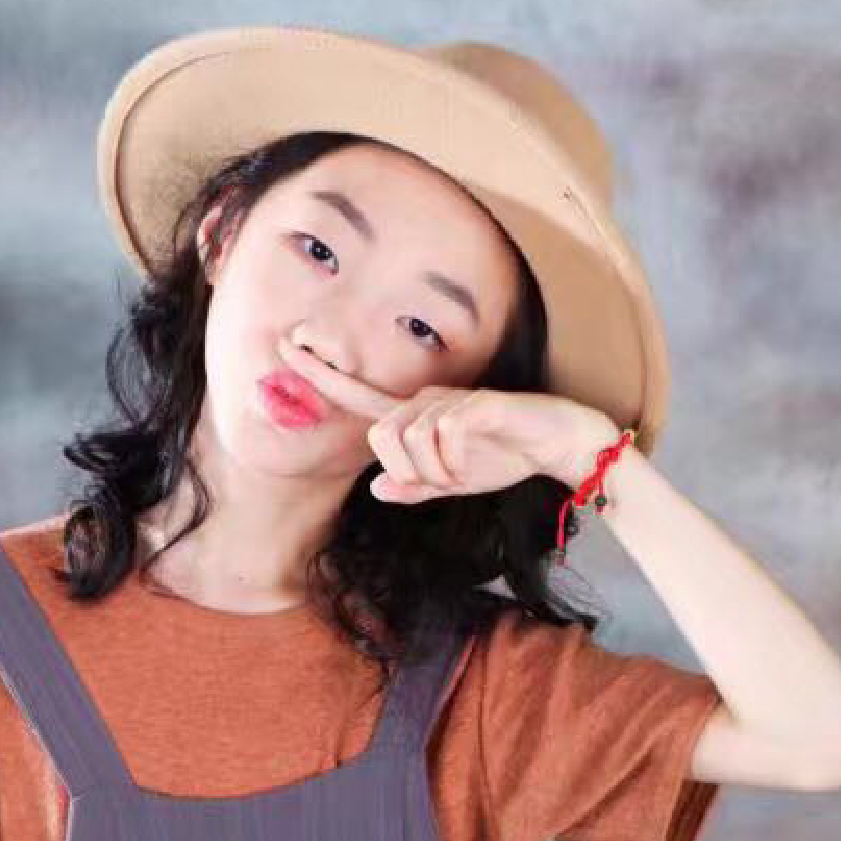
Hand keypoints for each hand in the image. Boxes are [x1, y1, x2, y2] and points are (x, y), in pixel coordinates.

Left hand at [281, 341, 620, 502]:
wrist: (556, 444)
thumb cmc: (504, 455)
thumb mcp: (452, 482)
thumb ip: (416, 487)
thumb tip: (377, 488)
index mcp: (415, 418)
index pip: (359, 397)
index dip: (321, 376)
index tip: (284, 350)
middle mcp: (427, 401)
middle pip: (380, 435)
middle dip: (405, 469)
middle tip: (439, 480)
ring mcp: (452, 401)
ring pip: (409, 438)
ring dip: (432, 470)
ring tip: (460, 472)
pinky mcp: (478, 404)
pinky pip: (442, 435)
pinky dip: (450, 462)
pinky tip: (468, 465)